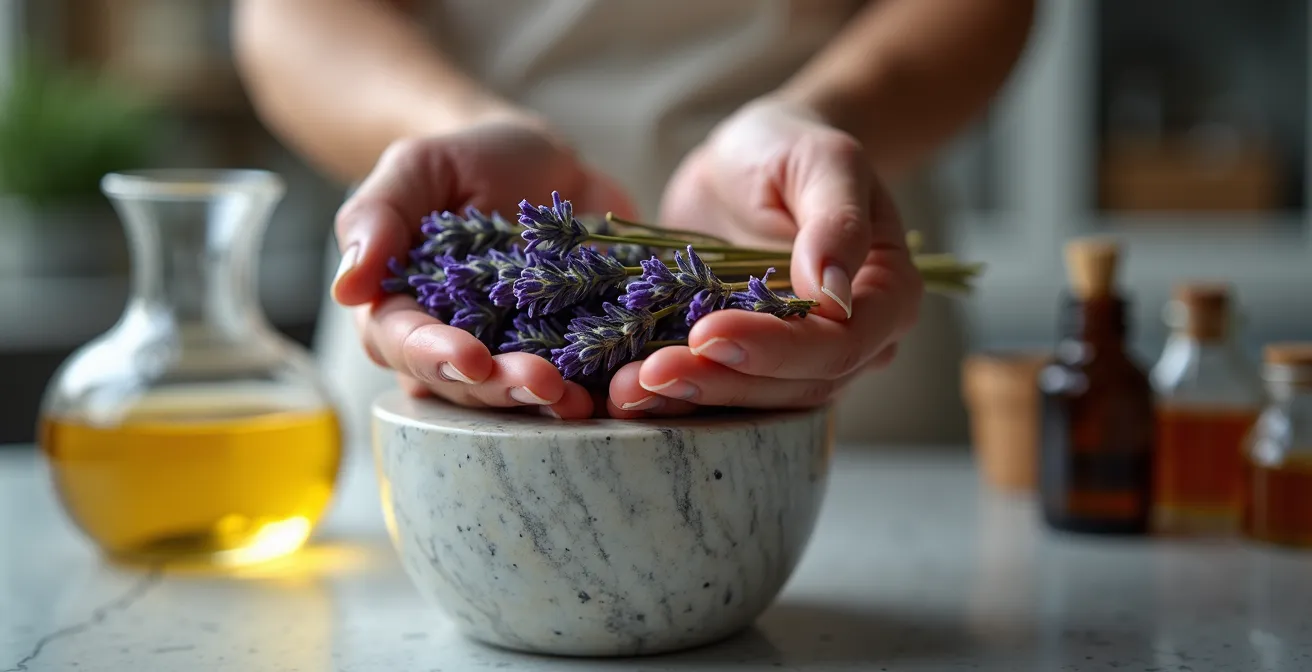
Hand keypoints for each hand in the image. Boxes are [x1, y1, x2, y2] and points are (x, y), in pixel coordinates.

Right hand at [331, 118, 635, 418]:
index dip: (435, 356)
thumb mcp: (419, 167)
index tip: (471, 358)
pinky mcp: (570, 352)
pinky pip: (579, 383)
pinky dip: (596, 391)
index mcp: (403, 307)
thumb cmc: (469, 160)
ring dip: (546, 403)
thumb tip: (346, 286)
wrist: (547, 162)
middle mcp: (453, 342)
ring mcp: (513, 354)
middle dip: (501, 389)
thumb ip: (378, 217)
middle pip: (463, 384)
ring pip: (517, 396)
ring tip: (579, 400)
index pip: (405, 343)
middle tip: (542, 384)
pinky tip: (619, 392)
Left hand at [607, 97, 922, 416]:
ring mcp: (796, 361)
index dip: (777, 349)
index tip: (708, 332)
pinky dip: (671, 397)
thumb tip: (834, 294)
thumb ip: (836, 221)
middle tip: (654, 373)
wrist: (746, 159)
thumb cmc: (791, 148)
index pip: (841, 343)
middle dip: (723, 383)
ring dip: (690, 401)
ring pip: (755, 401)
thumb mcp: (822, 160)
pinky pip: (716, 391)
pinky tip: (622, 390)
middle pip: (796, 386)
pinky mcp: (745, 362)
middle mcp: (852, 343)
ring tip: (627, 390)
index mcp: (885, 295)